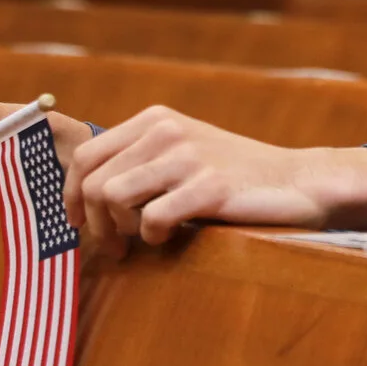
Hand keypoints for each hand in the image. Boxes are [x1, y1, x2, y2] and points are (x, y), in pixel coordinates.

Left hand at [64, 106, 366, 246]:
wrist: (295, 182)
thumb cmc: (233, 176)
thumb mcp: (183, 151)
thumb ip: (139, 161)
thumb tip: (83, 197)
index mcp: (156, 119)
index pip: (87, 155)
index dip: (71, 195)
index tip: (78, 223)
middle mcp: (167, 130)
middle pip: (93, 182)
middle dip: (93, 223)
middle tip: (112, 246)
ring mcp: (189, 156)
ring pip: (112, 197)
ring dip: (116, 232)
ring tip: (134, 245)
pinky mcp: (210, 185)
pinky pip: (153, 218)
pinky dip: (153, 237)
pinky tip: (169, 238)